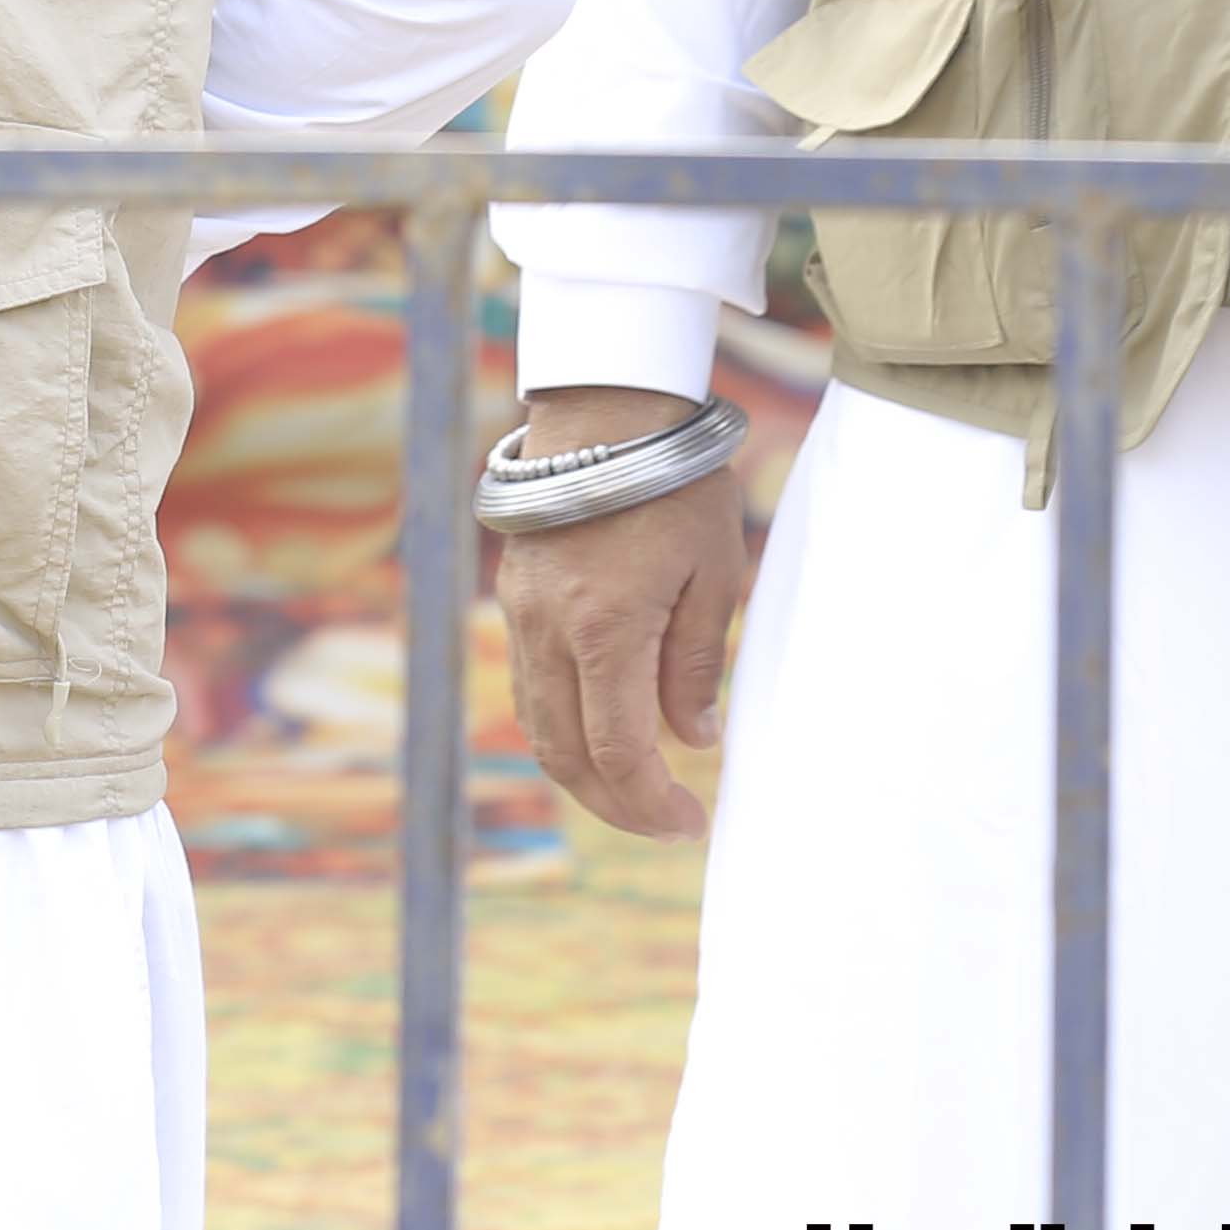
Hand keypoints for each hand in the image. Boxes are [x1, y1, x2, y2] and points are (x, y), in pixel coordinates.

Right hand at [491, 388, 754, 839]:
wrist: (605, 408)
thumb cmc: (674, 484)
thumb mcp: (713, 572)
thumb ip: (698, 664)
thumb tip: (693, 739)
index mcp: (605, 629)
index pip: (619, 751)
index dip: (652, 803)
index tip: (691, 822)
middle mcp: (550, 630)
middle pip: (565, 754)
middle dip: (615, 803)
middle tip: (664, 820)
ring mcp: (523, 613)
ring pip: (538, 724)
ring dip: (583, 770)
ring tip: (636, 787)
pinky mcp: (516, 597)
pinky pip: (530, 684)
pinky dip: (562, 724)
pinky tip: (602, 728)